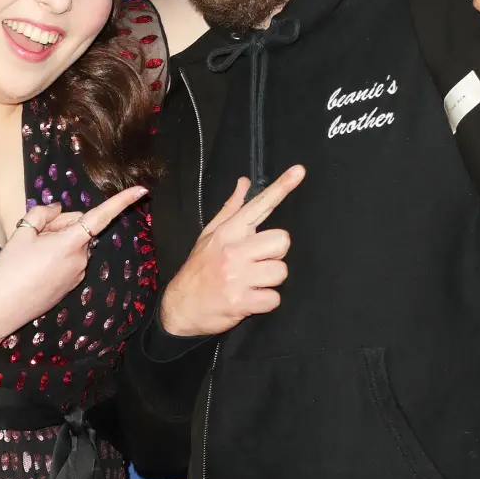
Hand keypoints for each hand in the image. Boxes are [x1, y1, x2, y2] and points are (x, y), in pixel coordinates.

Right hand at [0, 186, 147, 332]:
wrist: (4, 308)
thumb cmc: (11, 268)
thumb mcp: (22, 232)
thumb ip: (43, 213)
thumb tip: (59, 209)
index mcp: (71, 242)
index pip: (101, 216)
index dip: (122, 201)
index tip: (142, 190)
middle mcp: (81, 258)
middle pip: (78, 227)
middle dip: (60, 225)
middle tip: (34, 236)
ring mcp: (78, 273)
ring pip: (74, 244)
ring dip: (58, 241)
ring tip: (32, 255)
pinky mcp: (72, 283)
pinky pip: (70, 259)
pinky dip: (57, 256)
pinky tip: (36, 267)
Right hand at [159, 166, 304, 337]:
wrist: (179, 307)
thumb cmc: (199, 269)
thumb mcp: (209, 236)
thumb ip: (231, 210)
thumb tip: (244, 183)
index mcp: (227, 232)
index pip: (259, 205)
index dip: (281, 187)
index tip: (299, 171)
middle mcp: (233, 250)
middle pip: (282, 241)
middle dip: (275, 254)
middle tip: (257, 262)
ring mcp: (237, 276)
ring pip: (280, 271)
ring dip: (270, 281)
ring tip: (251, 282)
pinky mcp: (241, 301)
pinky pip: (274, 299)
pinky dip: (265, 302)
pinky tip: (250, 299)